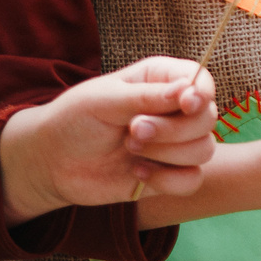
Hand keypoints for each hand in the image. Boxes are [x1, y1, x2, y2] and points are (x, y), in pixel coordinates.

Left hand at [0, 56, 220, 223]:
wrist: (53, 162)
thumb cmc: (75, 119)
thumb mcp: (104, 100)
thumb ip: (147, 96)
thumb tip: (189, 91)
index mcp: (161, 80)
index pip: (201, 81)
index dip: (201, 94)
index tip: (185, 104)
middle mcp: (174, 110)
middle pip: (207, 119)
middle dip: (172, 130)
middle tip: (133, 130)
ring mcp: (174, 144)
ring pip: (204, 150)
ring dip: (166, 154)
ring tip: (130, 149)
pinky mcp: (169, 174)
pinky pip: (192, 180)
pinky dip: (168, 180)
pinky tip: (137, 173)